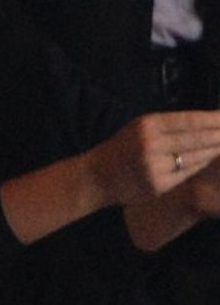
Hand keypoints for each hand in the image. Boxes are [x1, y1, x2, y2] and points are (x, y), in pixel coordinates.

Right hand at [85, 110, 219, 206]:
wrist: (97, 177)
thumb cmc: (122, 149)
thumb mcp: (139, 128)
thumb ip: (168, 125)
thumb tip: (206, 121)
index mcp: (147, 125)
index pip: (191, 120)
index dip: (215, 119)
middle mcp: (151, 144)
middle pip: (198, 139)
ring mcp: (155, 166)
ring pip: (196, 157)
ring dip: (213, 151)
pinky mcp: (158, 185)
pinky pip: (187, 173)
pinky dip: (199, 165)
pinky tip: (207, 160)